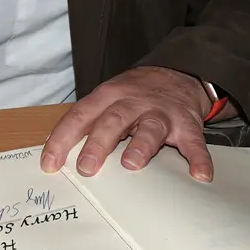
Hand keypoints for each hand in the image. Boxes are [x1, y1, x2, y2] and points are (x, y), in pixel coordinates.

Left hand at [40, 66, 214, 181]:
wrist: (177, 74)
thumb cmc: (133, 96)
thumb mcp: (106, 100)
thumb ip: (87, 124)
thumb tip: (57, 158)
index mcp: (106, 97)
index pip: (79, 117)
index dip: (62, 140)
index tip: (50, 164)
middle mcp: (133, 102)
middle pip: (113, 121)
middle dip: (98, 143)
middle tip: (87, 167)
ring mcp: (161, 112)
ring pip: (150, 127)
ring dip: (141, 145)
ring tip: (132, 163)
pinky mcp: (187, 124)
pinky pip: (193, 142)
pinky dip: (198, 158)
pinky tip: (199, 175)